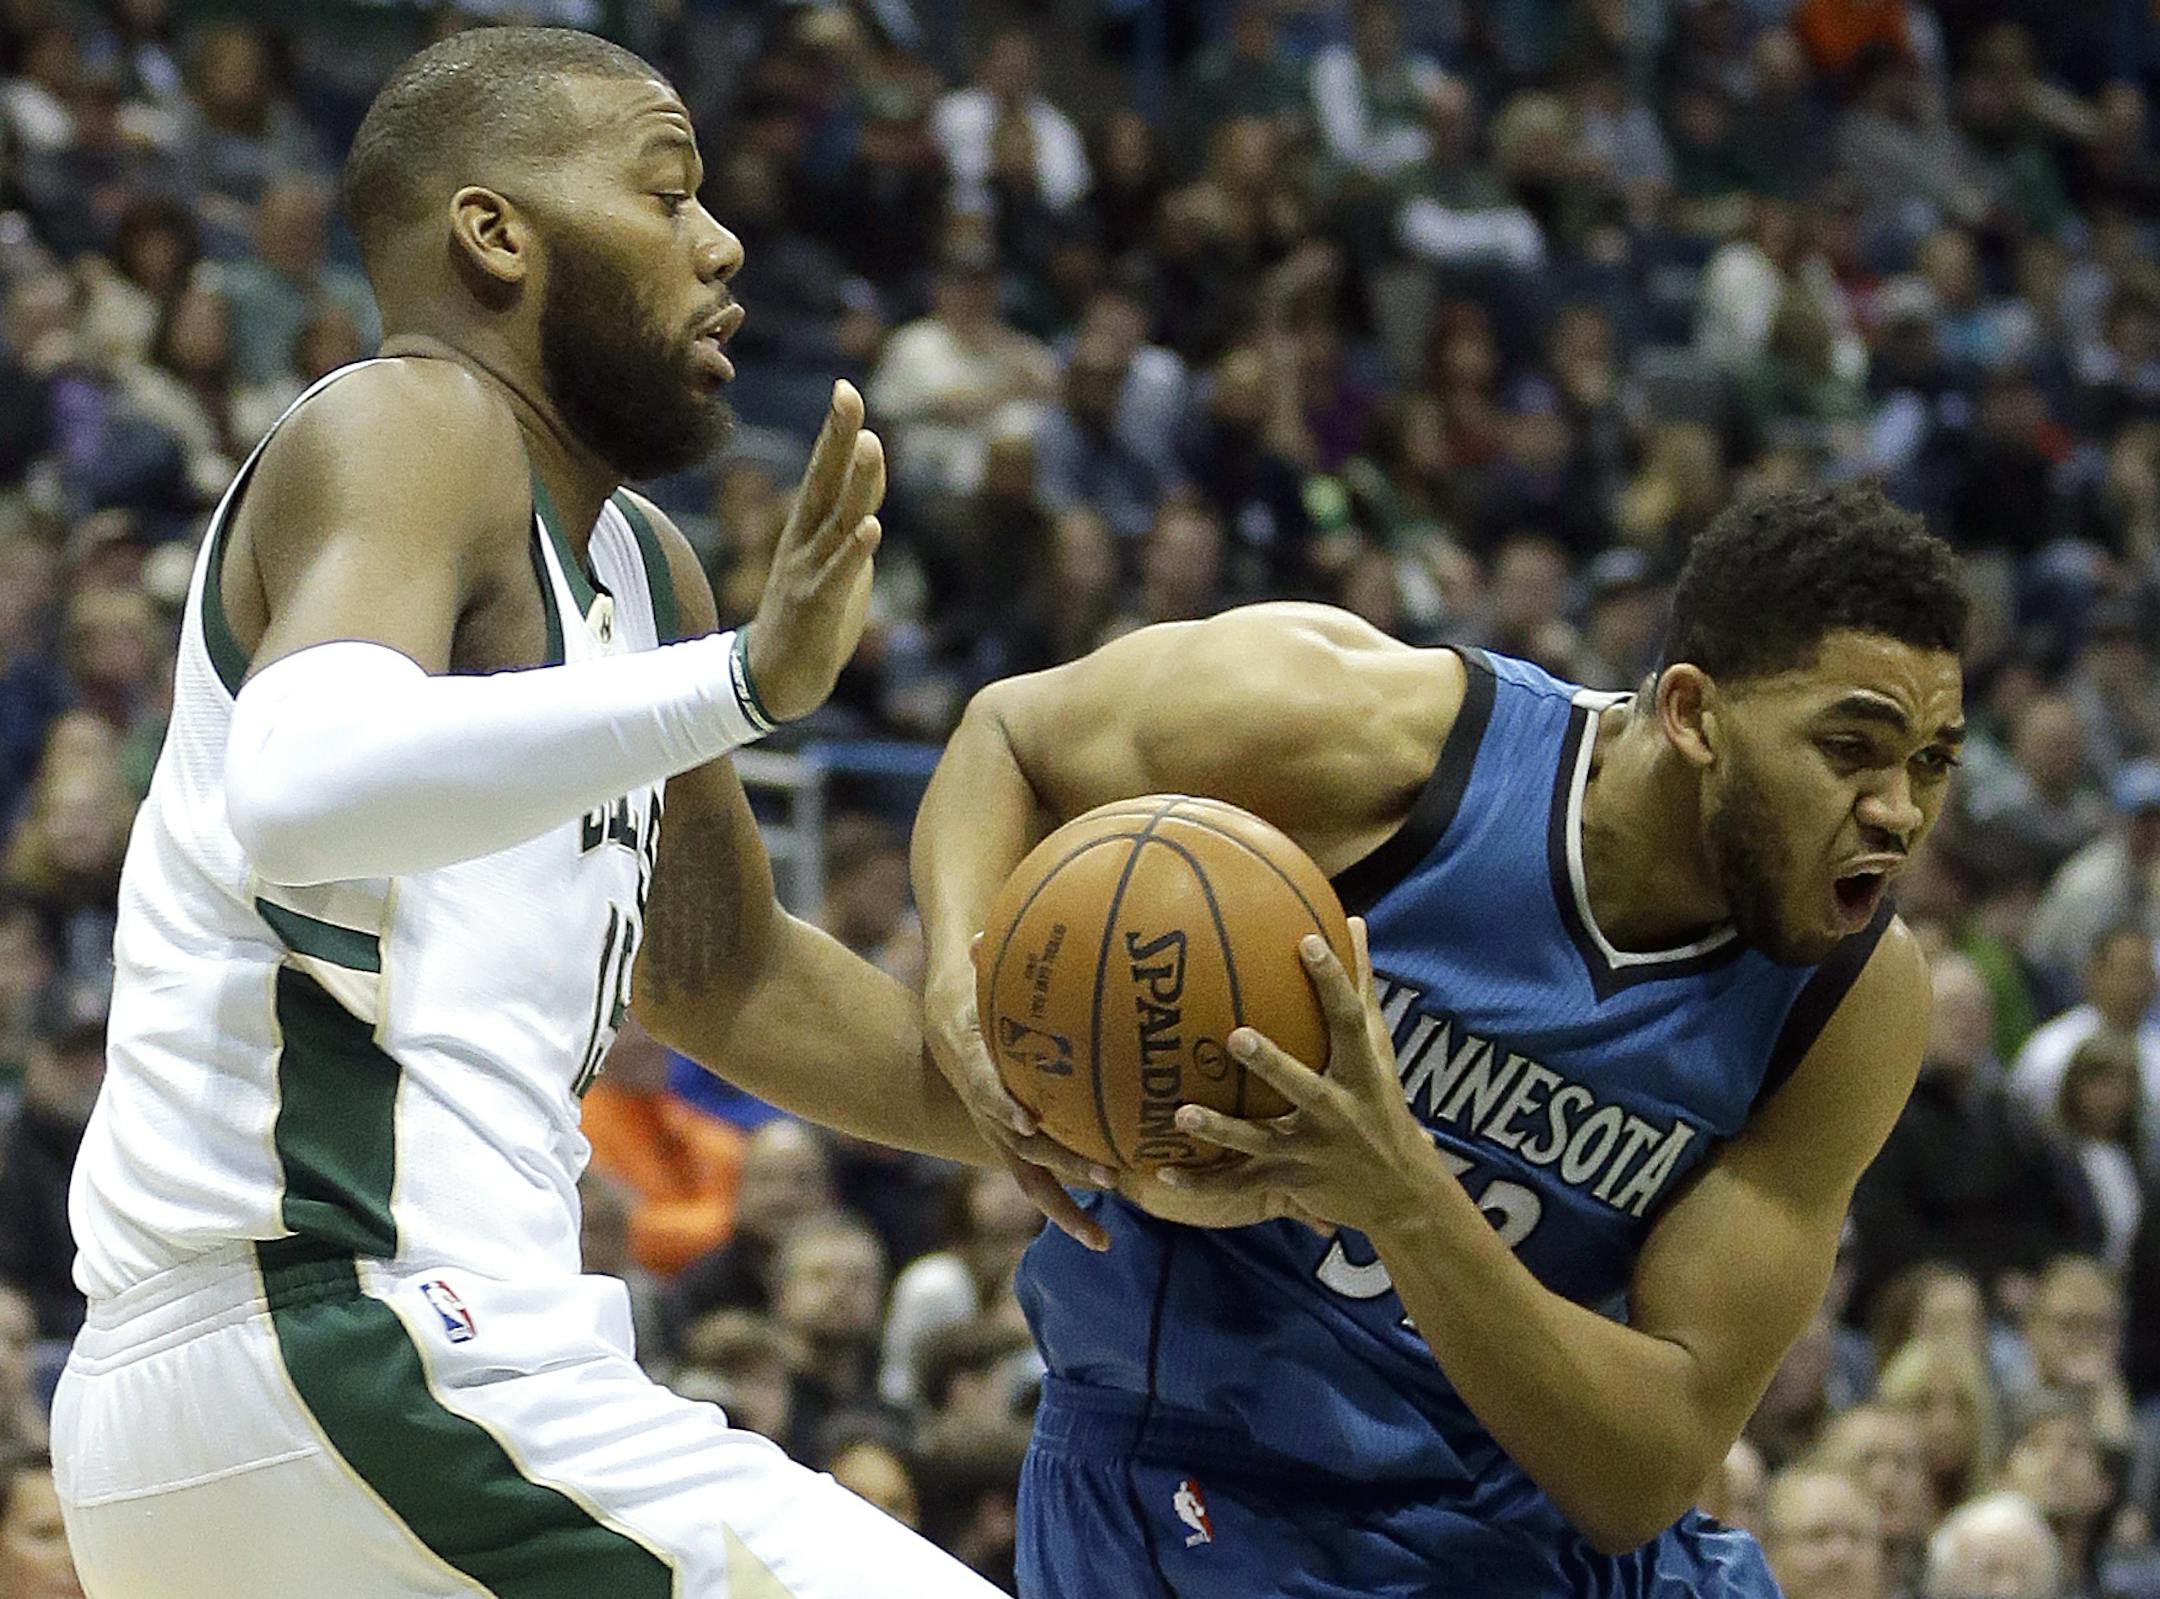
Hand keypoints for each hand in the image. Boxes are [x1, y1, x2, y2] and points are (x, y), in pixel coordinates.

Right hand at [744, 381, 884, 721]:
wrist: (773, 680)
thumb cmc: (809, 617)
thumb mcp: (838, 561)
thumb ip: (854, 519)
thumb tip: (873, 478)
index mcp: (808, 531)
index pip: (825, 474)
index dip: (836, 433)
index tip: (846, 389)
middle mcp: (804, 544)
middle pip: (824, 483)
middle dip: (837, 438)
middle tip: (847, 393)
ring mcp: (808, 573)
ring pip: (836, 522)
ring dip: (855, 485)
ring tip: (870, 444)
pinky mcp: (817, 608)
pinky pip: (839, 576)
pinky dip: (855, 552)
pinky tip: (871, 527)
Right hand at [924, 940, 1113, 1251]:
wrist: (943, 1027)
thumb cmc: (965, 994)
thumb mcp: (967, 975)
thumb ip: (980, 960)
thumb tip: (981, 935)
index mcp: (971, 1066)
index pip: (984, 1088)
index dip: (1002, 1105)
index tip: (1026, 1121)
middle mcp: (987, 1110)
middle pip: (1022, 1147)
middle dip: (1064, 1164)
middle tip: (1107, 1177)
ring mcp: (998, 1134)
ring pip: (1031, 1179)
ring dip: (1065, 1208)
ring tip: (1104, 1239)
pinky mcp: (1013, 1145)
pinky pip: (1041, 1179)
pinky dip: (1068, 1203)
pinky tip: (1107, 1223)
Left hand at [1133, 921, 1443, 1238]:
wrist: (1400, 1191)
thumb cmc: (1383, 1105)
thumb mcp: (1380, 1050)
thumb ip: (1362, 989)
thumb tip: (1354, 922)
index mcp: (1361, 1072)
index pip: (1348, 1020)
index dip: (1332, 981)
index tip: (1307, 942)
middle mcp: (1338, 1111)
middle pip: (1301, 1086)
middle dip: (1271, 1064)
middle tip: (1235, 1036)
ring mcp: (1312, 1151)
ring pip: (1260, 1141)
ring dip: (1220, 1130)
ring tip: (1181, 1114)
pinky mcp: (1289, 1181)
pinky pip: (1240, 1183)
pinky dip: (1202, 1182)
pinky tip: (1163, 1172)